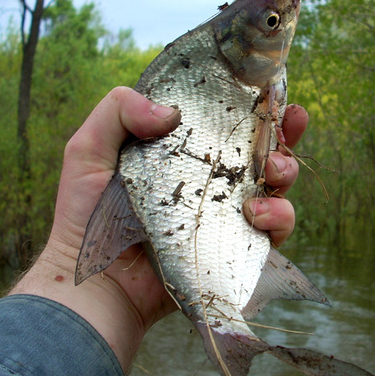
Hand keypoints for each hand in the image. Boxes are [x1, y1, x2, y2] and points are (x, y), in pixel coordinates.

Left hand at [10, 87, 307, 372]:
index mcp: (183, 152)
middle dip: (285, 131)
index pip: (226, 121)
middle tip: (290, 122)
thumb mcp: (89, 149)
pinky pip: (276, 229)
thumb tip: (172, 112)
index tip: (272, 91)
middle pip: (262, 149)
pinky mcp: (237, 247)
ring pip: (277, 186)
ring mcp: (227, 214)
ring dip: (286, 170)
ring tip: (272, 172)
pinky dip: (279, 217)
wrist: (96, 284)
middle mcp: (210, 180)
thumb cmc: (84, 217)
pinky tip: (256, 214)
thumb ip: (118, 109)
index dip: (254, 104)